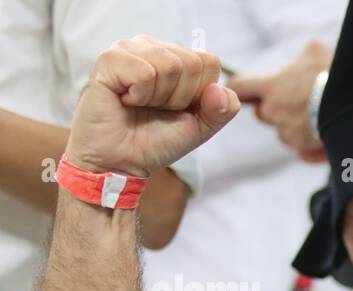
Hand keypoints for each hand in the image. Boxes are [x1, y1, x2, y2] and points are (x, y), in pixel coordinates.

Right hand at [64, 36, 238, 178]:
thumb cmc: (157, 140)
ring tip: (139, 104)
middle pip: (192, 62)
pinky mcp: (109, 59)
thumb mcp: (201, 127)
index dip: (199, 93)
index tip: (178, 108)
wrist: (122, 161)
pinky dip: (140, 96)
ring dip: (159, 97)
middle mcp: (153, 47)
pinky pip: (145, 73)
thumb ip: (222, 110)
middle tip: (156, 109)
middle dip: (180, 97)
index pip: (209, 61)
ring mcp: (129, 49)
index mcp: (176, 57)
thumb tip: (219, 90)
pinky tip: (125, 100)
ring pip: (170, 65)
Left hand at [227, 40, 329, 161]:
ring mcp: (287, 132)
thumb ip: (302, 56)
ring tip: (318, 118)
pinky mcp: (303, 148)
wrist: (351, 105)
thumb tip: (304, 63)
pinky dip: (311, 146)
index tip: (247, 90)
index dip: (241, 87)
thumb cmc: (331, 74)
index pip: (239, 87)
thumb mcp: (316, 52)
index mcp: (271, 86)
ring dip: (295, 126)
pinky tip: (324, 138)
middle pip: (262, 113)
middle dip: (275, 108)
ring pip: (283, 132)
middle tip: (297, 101)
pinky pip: (301, 149)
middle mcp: (273, 111)